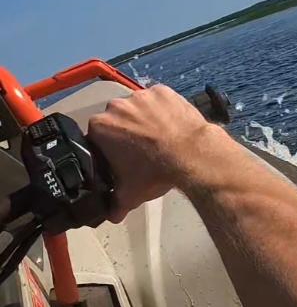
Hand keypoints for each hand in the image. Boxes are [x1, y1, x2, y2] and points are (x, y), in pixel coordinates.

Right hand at [88, 85, 215, 220]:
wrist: (190, 155)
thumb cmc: (155, 172)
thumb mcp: (131, 194)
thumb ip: (116, 205)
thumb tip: (111, 216)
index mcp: (100, 126)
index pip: (96, 137)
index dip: (107, 149)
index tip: (119, 158)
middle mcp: (116, 105)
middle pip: (116, 119)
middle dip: (125, 132)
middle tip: (140, 150)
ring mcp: (140, 95)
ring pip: (138, 108)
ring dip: (144, 119)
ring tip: (159, 138)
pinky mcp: (163, 91)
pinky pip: (159, 99)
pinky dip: (163, 109)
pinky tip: (171, 125)